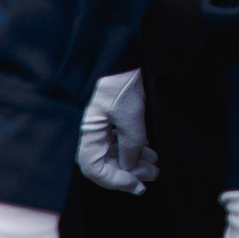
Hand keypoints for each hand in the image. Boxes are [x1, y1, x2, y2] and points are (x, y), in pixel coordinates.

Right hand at [76, 69, 157, 193]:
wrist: (118, 52)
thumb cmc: (118, 78)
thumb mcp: (130, 112)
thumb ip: (131, 143)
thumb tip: (131, 168)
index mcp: (84, 132)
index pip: (94, 168)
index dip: (116, 180)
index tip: (137, 186)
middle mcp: (85, 132)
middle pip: (104, 163)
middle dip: (129, 172)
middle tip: (152, 175)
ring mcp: (94, 126)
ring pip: (112, 153)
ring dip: (133, 161)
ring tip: (154, 164)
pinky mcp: (103, 118)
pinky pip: (114, 141)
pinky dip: (131, 148)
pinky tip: (148, 151)